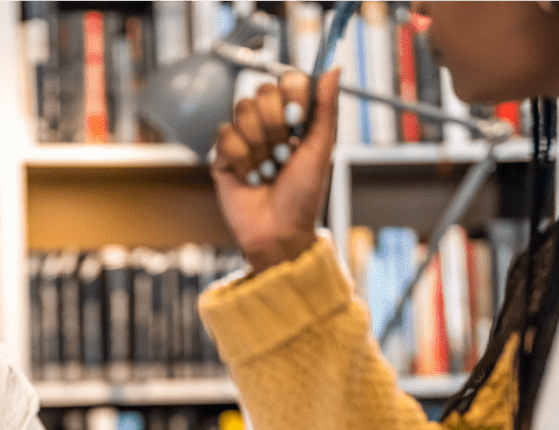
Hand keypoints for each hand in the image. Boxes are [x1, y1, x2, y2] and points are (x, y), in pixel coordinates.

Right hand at [210, 68, 340, 272]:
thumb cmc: (303, 196)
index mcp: (293, 119)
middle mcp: (267, 124)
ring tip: (268, 170)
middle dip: (275, 126)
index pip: (287, 80)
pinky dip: (242, 161)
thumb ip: (327, 108)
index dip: (291, 96)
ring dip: (259, 146)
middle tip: (283, 155)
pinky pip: (225, 137)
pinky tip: (251, 179)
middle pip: (262, 91)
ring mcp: (244, 139)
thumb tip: (334, 68)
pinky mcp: (224, 156)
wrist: (279, 231)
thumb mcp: (321, 149)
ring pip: (241, 110)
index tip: (297, 121)